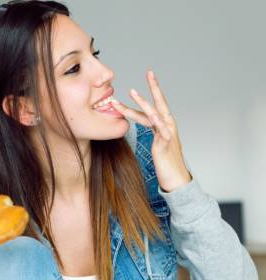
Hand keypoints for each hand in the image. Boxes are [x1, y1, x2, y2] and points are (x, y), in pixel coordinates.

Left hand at [112, 70, 191, 191]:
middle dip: (154, 87)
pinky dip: (157, 122)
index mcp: (164, 124)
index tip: (146, 77)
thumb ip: (152, 128)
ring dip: (144, 102)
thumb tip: (143, 119)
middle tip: (150, 72)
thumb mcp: (157, 140)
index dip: (149, 92)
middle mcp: (168, 125)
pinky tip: (152, 115)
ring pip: (156, 114)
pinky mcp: (166, 144)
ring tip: (132, 93)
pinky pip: (162, 131)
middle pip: (161, 103)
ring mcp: (168, 134)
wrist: (175, 177)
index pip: (155, 104)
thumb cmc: (165, 160)